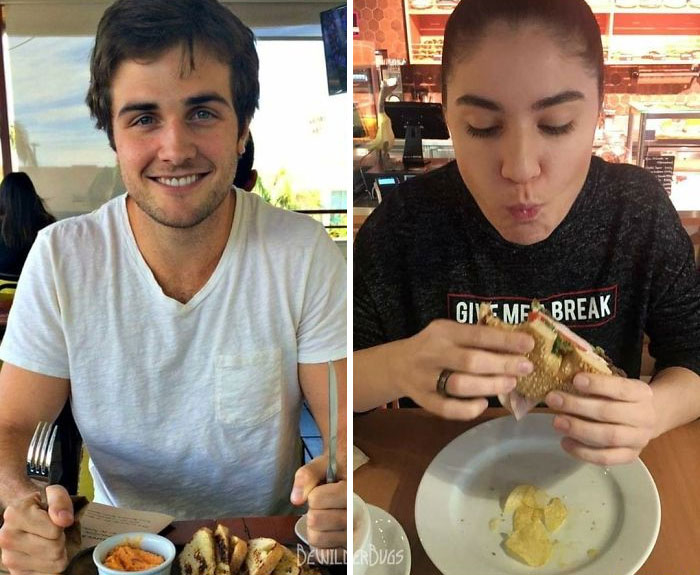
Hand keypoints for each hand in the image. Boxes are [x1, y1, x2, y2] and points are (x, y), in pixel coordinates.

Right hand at [0, 485, 73, 574]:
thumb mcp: (55, 493)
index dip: (62, 524)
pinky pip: (48, 574)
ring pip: (54, 564)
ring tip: (49, 541)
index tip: (54, 518)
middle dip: (61, 539)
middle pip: (54, 549)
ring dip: (59, 553)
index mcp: (15, 515)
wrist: (25, 516)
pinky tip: (46, 554)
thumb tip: (64, 520)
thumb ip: (61, 502)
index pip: (55, 530)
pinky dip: (53, 565)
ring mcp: (9, 558)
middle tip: (54, 532)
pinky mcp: (16, 573)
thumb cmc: (43, 504)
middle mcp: (6, 538)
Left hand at [290, 453, 345, 554]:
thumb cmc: (333, 475)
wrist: (350, 485)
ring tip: (325, 519)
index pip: (315, 499)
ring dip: (314, 529)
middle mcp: (356, 515)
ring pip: (316, 538)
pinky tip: (325, 534)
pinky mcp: (349, 551)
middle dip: (312, 511)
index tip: (321, 491)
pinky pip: (323, 555)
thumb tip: (295, 499)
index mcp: (349, 492)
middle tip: (323, 507)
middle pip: (314, 520)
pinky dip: (319, 546)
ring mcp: (354, 536)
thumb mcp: (320, 465)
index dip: (312, 495)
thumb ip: (306, 475)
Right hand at [392, 319, 533, 419]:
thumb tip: (517, 345)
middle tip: (525, 368)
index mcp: (442, 332)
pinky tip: (484, 404)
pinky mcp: (423, 400)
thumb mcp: (449, 332)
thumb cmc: (434, 346)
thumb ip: (475, 337)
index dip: (504, 341)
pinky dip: (469, 409)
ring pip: (460, 385)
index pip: (477, 335)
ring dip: (490, 386)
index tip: (528, 345)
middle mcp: (432, 353)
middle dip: (502, 365)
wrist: (396, 365)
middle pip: (470, 361)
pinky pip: (447, 409)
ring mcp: (425, 378)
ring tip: (510, 384)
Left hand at [545, 373, 656, 464]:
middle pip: (609, 413)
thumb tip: (563, 378)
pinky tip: (566, 442)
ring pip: (608, 436)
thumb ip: (596, 383)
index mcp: (641, 393)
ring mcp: (638, 439)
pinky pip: (606, 458)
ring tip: (557, 422)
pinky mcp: (630, 456)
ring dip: (579, 429)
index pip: (621, 388)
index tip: (575, 380)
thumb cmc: (623, 397)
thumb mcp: (616, 384)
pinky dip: (583, 452)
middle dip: (578, 406)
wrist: (651, 417)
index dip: (598, 384)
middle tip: (553, 400)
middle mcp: (644, 417)